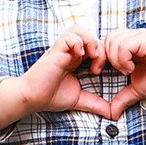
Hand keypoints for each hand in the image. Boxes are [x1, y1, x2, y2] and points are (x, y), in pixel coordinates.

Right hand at [0, 25, 121, 130]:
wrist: (32, 98)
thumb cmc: (51, 96)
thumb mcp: (79, 100)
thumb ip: (96, 104)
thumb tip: (113, 114)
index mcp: (76, 60)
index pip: (95, 45)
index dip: (103, 54)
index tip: (101, 71)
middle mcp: (70, 52)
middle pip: (89, 34)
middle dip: (99, 46)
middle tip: (98, 65)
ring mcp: (62, 49)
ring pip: (79, 29)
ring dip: (89, 40)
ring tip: (91, 56)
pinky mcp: (55, 51)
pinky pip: (68, 36)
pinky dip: (77, 42)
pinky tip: (80, 56)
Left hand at [100, 28, 145, 115]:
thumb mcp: (137, 89)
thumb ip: (122, 97)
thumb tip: (112, 113)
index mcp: (131, 43)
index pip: (107, 42)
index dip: (101, 56)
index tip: (101, 72)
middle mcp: (134, 36)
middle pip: (107, 39)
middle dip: (106, 57)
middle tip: (120, 71)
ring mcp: (140, 36)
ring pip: (113, 40)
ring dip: (116, 59)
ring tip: (128, 70)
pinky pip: (124, 45)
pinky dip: (123, 58)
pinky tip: (132, 68)